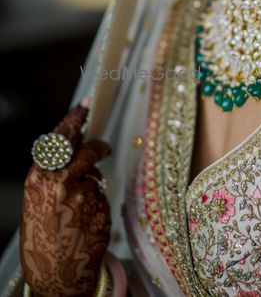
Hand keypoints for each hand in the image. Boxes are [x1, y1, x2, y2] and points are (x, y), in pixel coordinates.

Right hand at [20, 104, 110, 296]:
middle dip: (95, 142)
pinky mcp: (98, 207)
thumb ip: (54, 172)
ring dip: (93, 178)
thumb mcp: (38, 198)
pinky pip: (101, 193)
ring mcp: (81, 195)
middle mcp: (60, 183)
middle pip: (84, 149)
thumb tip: (75, 144)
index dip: (74, 118)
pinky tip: (85, 216)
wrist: (54, 273)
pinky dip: (96, 200)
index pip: (60, 138)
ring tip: (81, 199)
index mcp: (39, 178)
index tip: (86, 104)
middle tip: (103, 142)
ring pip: (95, 172)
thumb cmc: (43, 234)